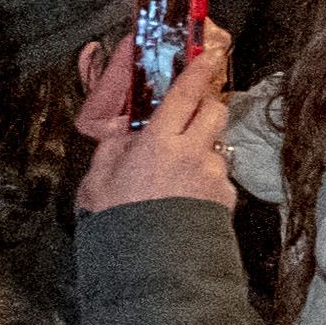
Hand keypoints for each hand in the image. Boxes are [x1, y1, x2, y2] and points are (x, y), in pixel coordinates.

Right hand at [76, 21, 242, 212]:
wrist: (149, 270)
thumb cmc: (117, 224)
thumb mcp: (100, 179)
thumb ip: (114, 148)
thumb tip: (124, 131)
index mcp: (158, 143)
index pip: (185, 95)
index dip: (199, 70)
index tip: (208, 54)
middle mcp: (192, 154)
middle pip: (214, 111)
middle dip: (206, 106)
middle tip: (188, 115)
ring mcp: (213, 176)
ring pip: (216, 147)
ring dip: (202, 151)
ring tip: (176, 177)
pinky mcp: (226, 199)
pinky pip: (219, 178)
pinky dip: (205, 181)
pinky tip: (184, 200)